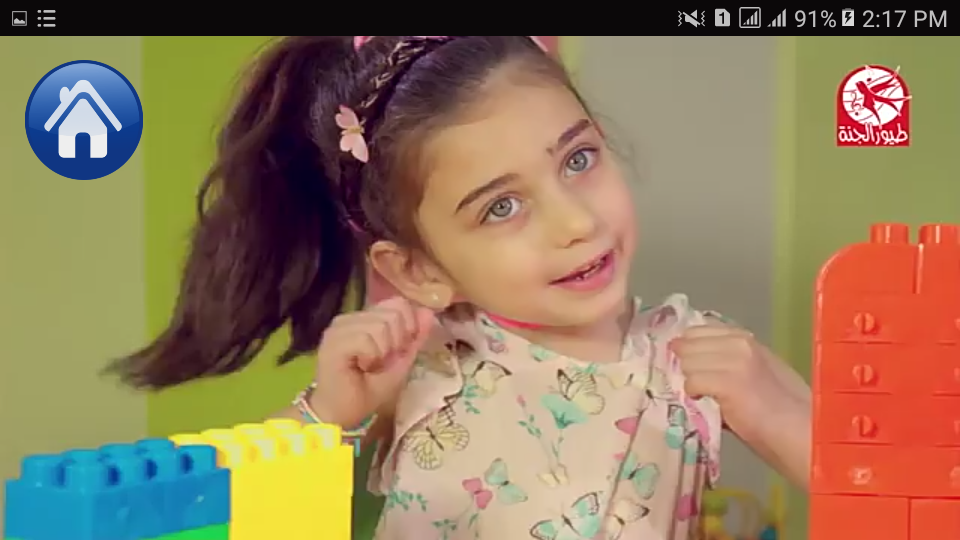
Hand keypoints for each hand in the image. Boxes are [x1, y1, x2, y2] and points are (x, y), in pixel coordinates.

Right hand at [310, 296, 435, 428]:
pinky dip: (371, 356)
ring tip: (369, 366)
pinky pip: (365, 338)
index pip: (398, 303)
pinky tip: (360, 367)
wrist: (344, 415)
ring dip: (382, 352)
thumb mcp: (401, 361)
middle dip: (396, 343)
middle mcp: (350, 318)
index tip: (396, 351)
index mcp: (366, 318)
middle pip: (393, 314)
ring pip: (380, 325)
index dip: (407, 327)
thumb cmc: (370, 390)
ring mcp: (339, 327)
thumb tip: (428, 312)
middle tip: (380, 362)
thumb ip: (415, 337)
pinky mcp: (332, 341)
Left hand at [670, 320, 787, 435]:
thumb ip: (727, 362)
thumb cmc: (782, 409)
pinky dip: (693, 394)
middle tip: (692, 383)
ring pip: (688, 362)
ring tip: (703, 395)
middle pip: (689, 343)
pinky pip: (692, 382)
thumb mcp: (757, 372)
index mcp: (745, 338)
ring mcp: (734, 359)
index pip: (699, 330)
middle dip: (686, 364)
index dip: (689, 347)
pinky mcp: (728, 381)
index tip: (687, 364)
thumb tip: (692, 366)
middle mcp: (740, 342)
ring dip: (689, 379)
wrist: (801, 430)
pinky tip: (705, 402)